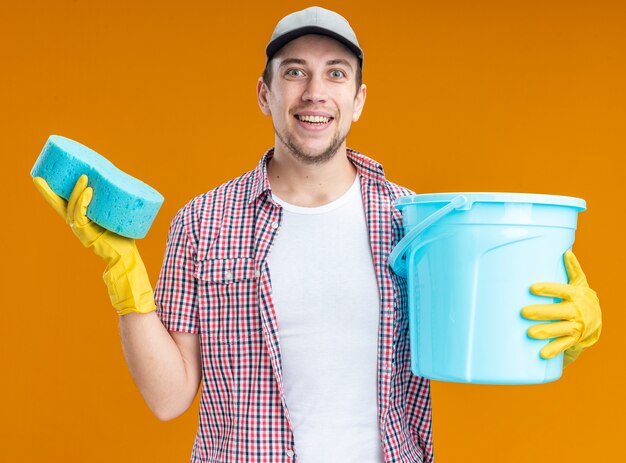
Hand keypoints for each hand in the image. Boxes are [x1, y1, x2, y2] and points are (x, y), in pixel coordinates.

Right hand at [33, 175, 155, 314]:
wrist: (125, 257)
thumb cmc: (122, 237)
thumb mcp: (113, 218)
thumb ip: (110, 206)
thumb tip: (118, 185)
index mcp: (80, 220)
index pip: (64, 204)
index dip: (51, 193)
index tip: (39, 179)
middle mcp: (76, 224)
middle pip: (59, 205)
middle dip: (47, 192)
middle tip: (37, 179)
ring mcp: (79, 229)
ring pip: (72, 206)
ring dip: (78, 191)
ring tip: (84, 177)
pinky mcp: (86, 233)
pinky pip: (81, 214)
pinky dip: (83, 202)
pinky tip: (89, 191)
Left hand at [521, 250, 600, 366]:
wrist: (596, 320)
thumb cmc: (581, 297)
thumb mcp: (579, 283)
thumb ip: (573, 269)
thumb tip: (566, 251)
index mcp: (576, 295)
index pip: (561, 290)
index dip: (548, 289)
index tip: (532, 288)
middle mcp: (577, 311)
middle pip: (558, 311)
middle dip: (541, 312)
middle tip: (523, 312)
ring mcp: (576, 326)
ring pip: (560, 329)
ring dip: (545, 331)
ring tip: (529, 332)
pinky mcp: (574, 339)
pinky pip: (564, 345)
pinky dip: (554, 349)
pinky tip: (542, 353)